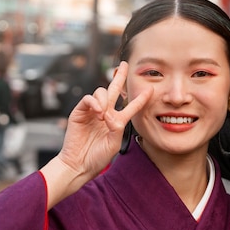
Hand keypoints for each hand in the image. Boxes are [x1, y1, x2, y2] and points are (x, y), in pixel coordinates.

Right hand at [56, 62, 151, 181]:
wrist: (79, 164)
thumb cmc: (97, 157)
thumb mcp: (114, 143)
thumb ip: (116, 127)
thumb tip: (110, 114)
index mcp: (116, 121)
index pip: (130, 107)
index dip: (140, 99)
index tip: (150, 90)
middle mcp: (105, 113)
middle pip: (113, 90)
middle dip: (119, 77)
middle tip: (125, 65)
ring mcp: (92, 111)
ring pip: (100, 92)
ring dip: (104, 101)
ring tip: (102, 115)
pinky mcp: (79, 112)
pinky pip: (88, 99)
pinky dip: (94, 102)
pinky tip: (98, 112)